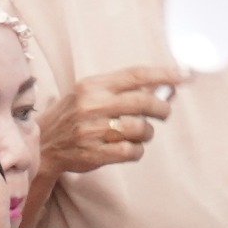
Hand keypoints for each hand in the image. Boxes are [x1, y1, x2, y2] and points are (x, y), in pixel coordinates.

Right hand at [38, 63, 182, 178]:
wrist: (44, 144)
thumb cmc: (74, 117)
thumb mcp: (90, 94)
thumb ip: (123, 91)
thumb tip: (165, 89)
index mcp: (93, 85)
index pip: (135, 75)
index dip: (163, 75)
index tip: (183, 76)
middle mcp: (93, 104)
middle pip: (143, 102)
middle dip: (161, 109)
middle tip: (164, 113)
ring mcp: (94, 129)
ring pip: (141, 129)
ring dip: (146, 134)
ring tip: (137, 134)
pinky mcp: (96, 152)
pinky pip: (133, 151)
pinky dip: (136, 151)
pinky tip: (128, 148)